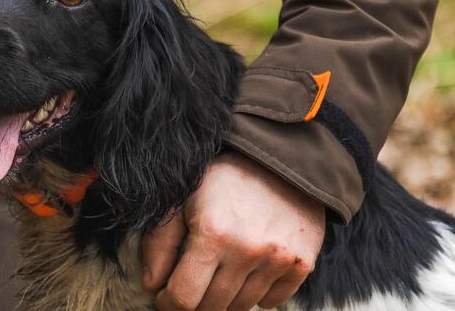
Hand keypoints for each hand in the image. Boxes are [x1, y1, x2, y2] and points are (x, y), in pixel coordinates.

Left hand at [141, 153, 324, 310]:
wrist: (280, 158)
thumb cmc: (222, 177)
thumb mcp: (181, 198)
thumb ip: (160, 242)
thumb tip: (152, 285)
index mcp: (213, 233)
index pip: (184, 297)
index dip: (168, 303)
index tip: (164, 295)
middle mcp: (248, 249)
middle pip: (212, 307)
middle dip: (195, 301)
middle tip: (191, 283)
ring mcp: (279, 258)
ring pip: (241, 306)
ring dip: (225, 297)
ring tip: (219, 271)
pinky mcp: (302, 262)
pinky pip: (272, 301)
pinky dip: (257, 294)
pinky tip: (247, 271)